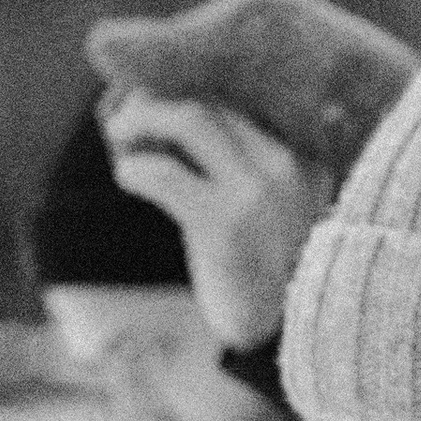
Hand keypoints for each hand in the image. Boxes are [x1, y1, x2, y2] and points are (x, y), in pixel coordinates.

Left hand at [97, 91, 328, 348]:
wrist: (284, 334)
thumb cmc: (264, 264)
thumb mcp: (274, 202)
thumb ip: (243, 158)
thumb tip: (162, 106)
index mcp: (302, 151)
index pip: (235, 92)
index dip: (182, 86)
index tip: (149, 95)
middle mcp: (287, 163)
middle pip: (210, 97)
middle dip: (155, 99)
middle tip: (122, 119)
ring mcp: (259, 194)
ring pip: (189, 119)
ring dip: (140, 122)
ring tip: (119, 139)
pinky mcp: (224, 226)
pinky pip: (163, 174)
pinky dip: (133, 168)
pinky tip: (127, 178)